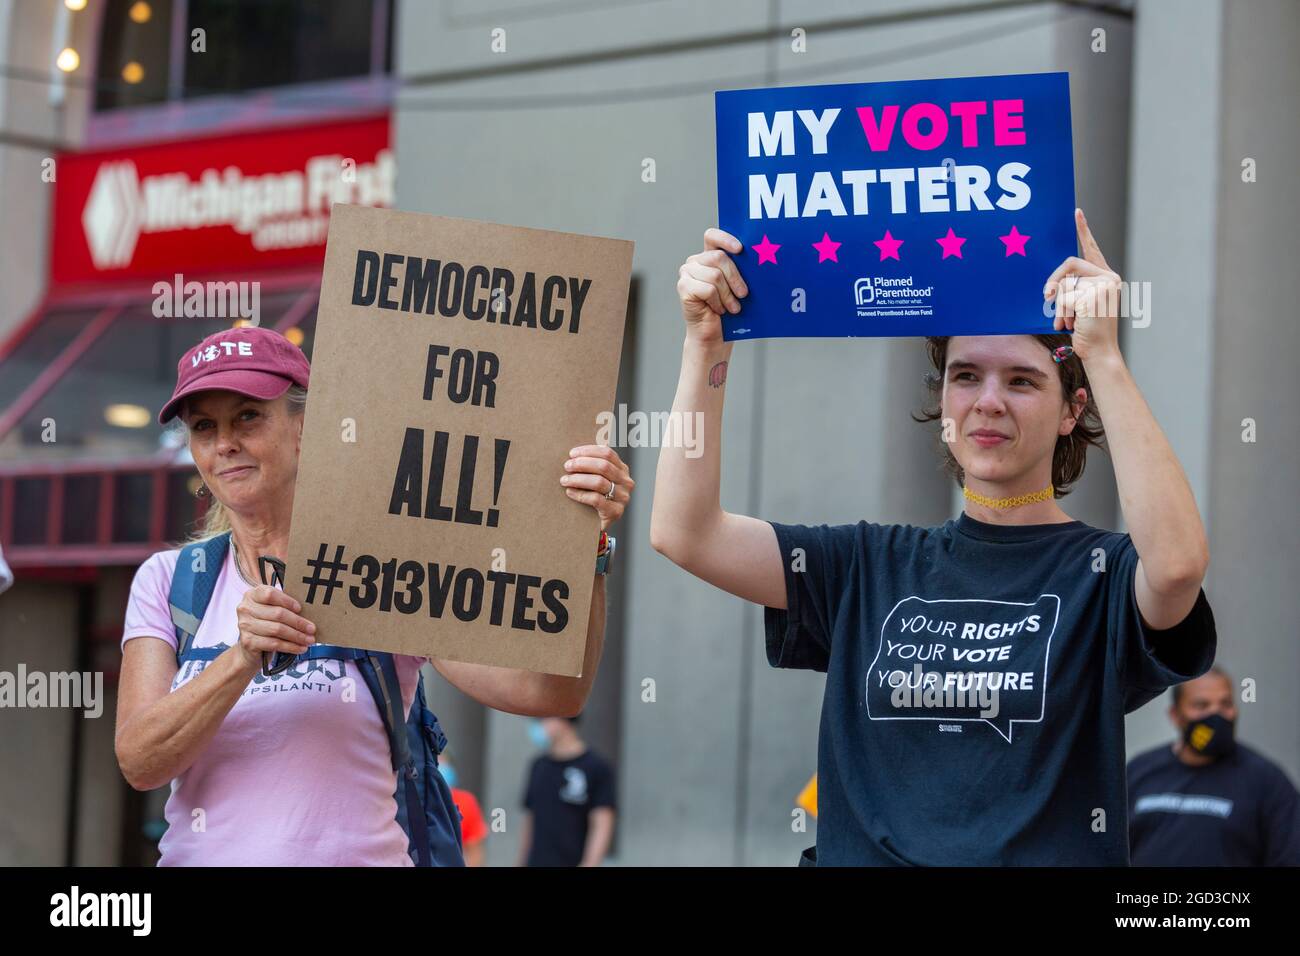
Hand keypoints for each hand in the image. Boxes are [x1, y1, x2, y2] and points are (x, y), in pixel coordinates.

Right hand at [234, 584, 315, 670]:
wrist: (250, 648)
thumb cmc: (266, 624)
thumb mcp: (271, 610)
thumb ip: (284, 606)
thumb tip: (309, 611)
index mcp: (252, 595)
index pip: (270, 594)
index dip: (287, 601)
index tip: (300, 609)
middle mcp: (245, 608)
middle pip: (277, 613)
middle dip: (298, 622)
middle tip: (312, 629)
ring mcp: (245, 625)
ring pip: (277, 629)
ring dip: (297, 636)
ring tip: (309, 640)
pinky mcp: (248, 641)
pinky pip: (274, 643)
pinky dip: (290, 646)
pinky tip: (300, 648)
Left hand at [561, 445, 632, 532]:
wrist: (597, 524)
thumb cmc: (594, 497)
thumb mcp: (597, 478)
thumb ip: (592, 466)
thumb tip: (574, 453)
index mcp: (622, 469)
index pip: (607, 453)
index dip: (588, 451)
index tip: (572, 454)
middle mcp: (626, 482)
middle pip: (603, 466)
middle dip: (582, 464)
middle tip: (567, 466)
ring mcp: (623, 497)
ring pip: (599, 482)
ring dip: (578, 479)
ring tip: (564, 480)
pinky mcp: (616, 512)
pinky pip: (596, 499)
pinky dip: (580, 494)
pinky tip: (569, 492)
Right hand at [676, 228, 747, 345]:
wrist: (715, 334)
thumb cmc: (728, 309)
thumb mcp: (737, 285)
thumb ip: (740, 269)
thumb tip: (758, 258)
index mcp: (708, 256)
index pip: (712, 236)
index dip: (725, 239)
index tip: (740, 249)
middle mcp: (695, 261)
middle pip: (719, 257)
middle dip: (735, 277)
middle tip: (743, 294)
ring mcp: (687, 273)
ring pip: (715, 275)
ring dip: (727, 295)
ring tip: (732, 307)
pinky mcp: (683, 287)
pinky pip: (707, 289)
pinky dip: (717, 302)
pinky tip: (718, 310)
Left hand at [1043, 208, 1123, 362]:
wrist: (1099, 352)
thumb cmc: (1086, 331)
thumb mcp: (1077, 305)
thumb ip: (1070, 289)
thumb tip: (1051, 286)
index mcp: (1106, 277)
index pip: (1092, 249)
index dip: (1083, 230)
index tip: (1076, 212)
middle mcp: (1109, 278)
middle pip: (1069, 264)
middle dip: (1054, 283)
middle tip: (1046, 298)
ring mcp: (1104, 285)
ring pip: (1064, 284)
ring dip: (1059, 307)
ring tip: (1069, 321)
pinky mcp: (1095, 294)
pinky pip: (1064, 297)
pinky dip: (1062, 313)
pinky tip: (1072, 324)